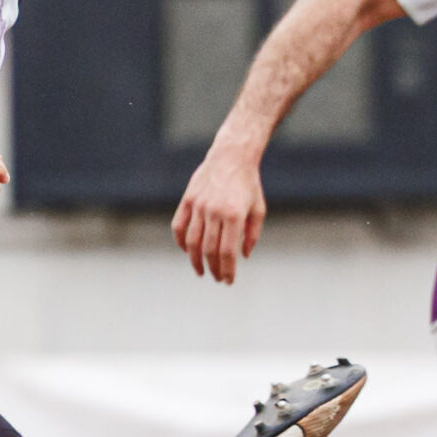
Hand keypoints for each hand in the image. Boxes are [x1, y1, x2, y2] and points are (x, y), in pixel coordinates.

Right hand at [171, 140, 266, 284]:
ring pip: (191, 241)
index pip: (227, 252)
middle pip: (209, 250)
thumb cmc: (248, 184)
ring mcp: (198, 205)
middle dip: (213, 269)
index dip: (227, 270)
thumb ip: (252, 235)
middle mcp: (214, 211)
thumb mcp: (258, 209)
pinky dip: (180, 241)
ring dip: (195, 260)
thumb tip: (243, 257)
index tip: (228, 280)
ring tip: (201, 271)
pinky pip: (178, 226)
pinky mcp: (187, 199)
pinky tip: (187, 251)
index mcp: (234, 215)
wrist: (231, 156)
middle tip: (217, 278)